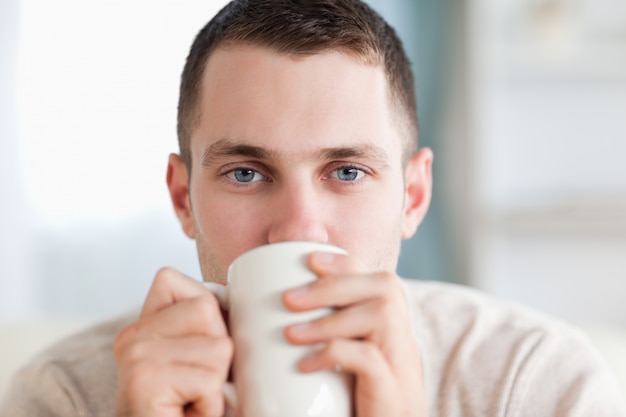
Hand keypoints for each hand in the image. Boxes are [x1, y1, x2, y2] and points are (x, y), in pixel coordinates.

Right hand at [114, 268, 232, 416]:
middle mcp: (132, 336)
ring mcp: (136, 357)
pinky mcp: (145, 380)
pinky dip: (211, 407)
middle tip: (196, 387)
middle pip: (207, 310)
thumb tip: (242, 292)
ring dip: (217, 384)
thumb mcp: (194, 362)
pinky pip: (209, 381)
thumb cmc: (185, 410)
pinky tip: (188, 416)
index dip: (207, 316)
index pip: (181, 284)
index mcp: (142, 326)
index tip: (198, 356)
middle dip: (218, 353)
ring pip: (217, 347)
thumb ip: (203, 327)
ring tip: (192, 403)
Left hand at [283, 252, 427, 416]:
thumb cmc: (358, 405)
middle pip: (384, 288)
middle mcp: (403, 340)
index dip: (348, 264)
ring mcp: (402, 364)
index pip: (380, 279)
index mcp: (393, 330)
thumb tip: (274, 316)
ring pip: (381, 315)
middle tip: (289, 298)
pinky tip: (304, 365)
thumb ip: (329, 338)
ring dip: (330, 319)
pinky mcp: (393, 390)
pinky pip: (370, 357)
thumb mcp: (349, 367)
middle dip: (333, 284)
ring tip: (290, 333)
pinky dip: (333, 353)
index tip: (310, 259)